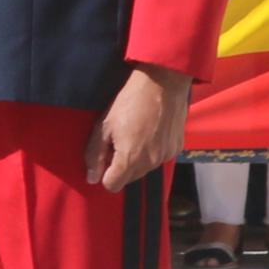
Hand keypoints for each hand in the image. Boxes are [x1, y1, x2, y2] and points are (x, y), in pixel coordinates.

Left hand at [87, 66, 190, 188]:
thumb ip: (95, 155)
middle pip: (129, 178)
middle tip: (118, 140)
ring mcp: (166, 157)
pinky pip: (159, 158)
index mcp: (130, 159)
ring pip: (145, 169)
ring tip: (135, 133)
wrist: (162, 83)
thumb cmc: (129, 102)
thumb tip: (91, 178)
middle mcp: (150, 163)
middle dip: (121, 165)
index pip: (113, 185)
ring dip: (137, 158)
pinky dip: (152, 151)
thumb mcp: (104, 126)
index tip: (105, 156)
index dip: (105, 174)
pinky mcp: (177, 149)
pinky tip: (150, 131)